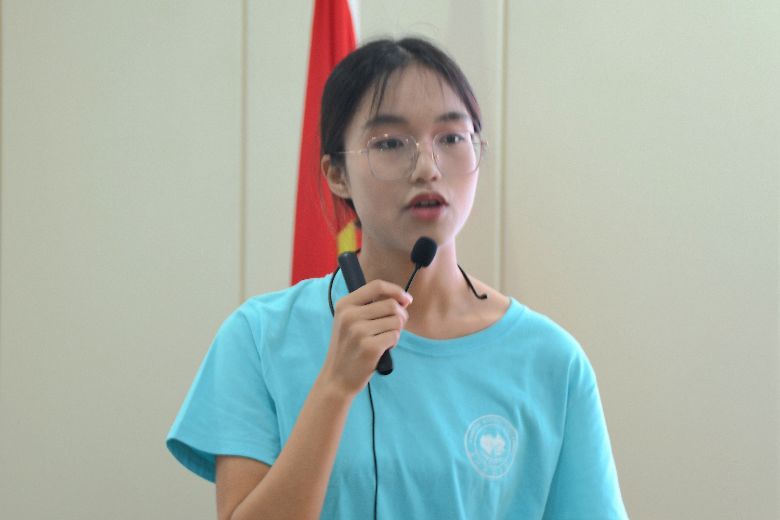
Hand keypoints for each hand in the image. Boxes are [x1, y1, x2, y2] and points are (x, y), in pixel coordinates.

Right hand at [320, 280, 412, 397]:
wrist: (337, 378)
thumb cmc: (349, 348)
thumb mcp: (349, 321)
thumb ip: (372, 306)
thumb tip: (405, 299)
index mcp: (344, 305)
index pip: (377, 285)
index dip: (396, 290)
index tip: (405, 299)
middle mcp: (349, 315)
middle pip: (391, 304)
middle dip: (400, 315)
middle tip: (394, 326)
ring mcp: (358, 331)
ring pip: (396, 321)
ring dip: (396, 330)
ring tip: (383, 339)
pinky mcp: (369, 347)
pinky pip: (395, 336)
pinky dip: (393, 342)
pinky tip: (382, 349)